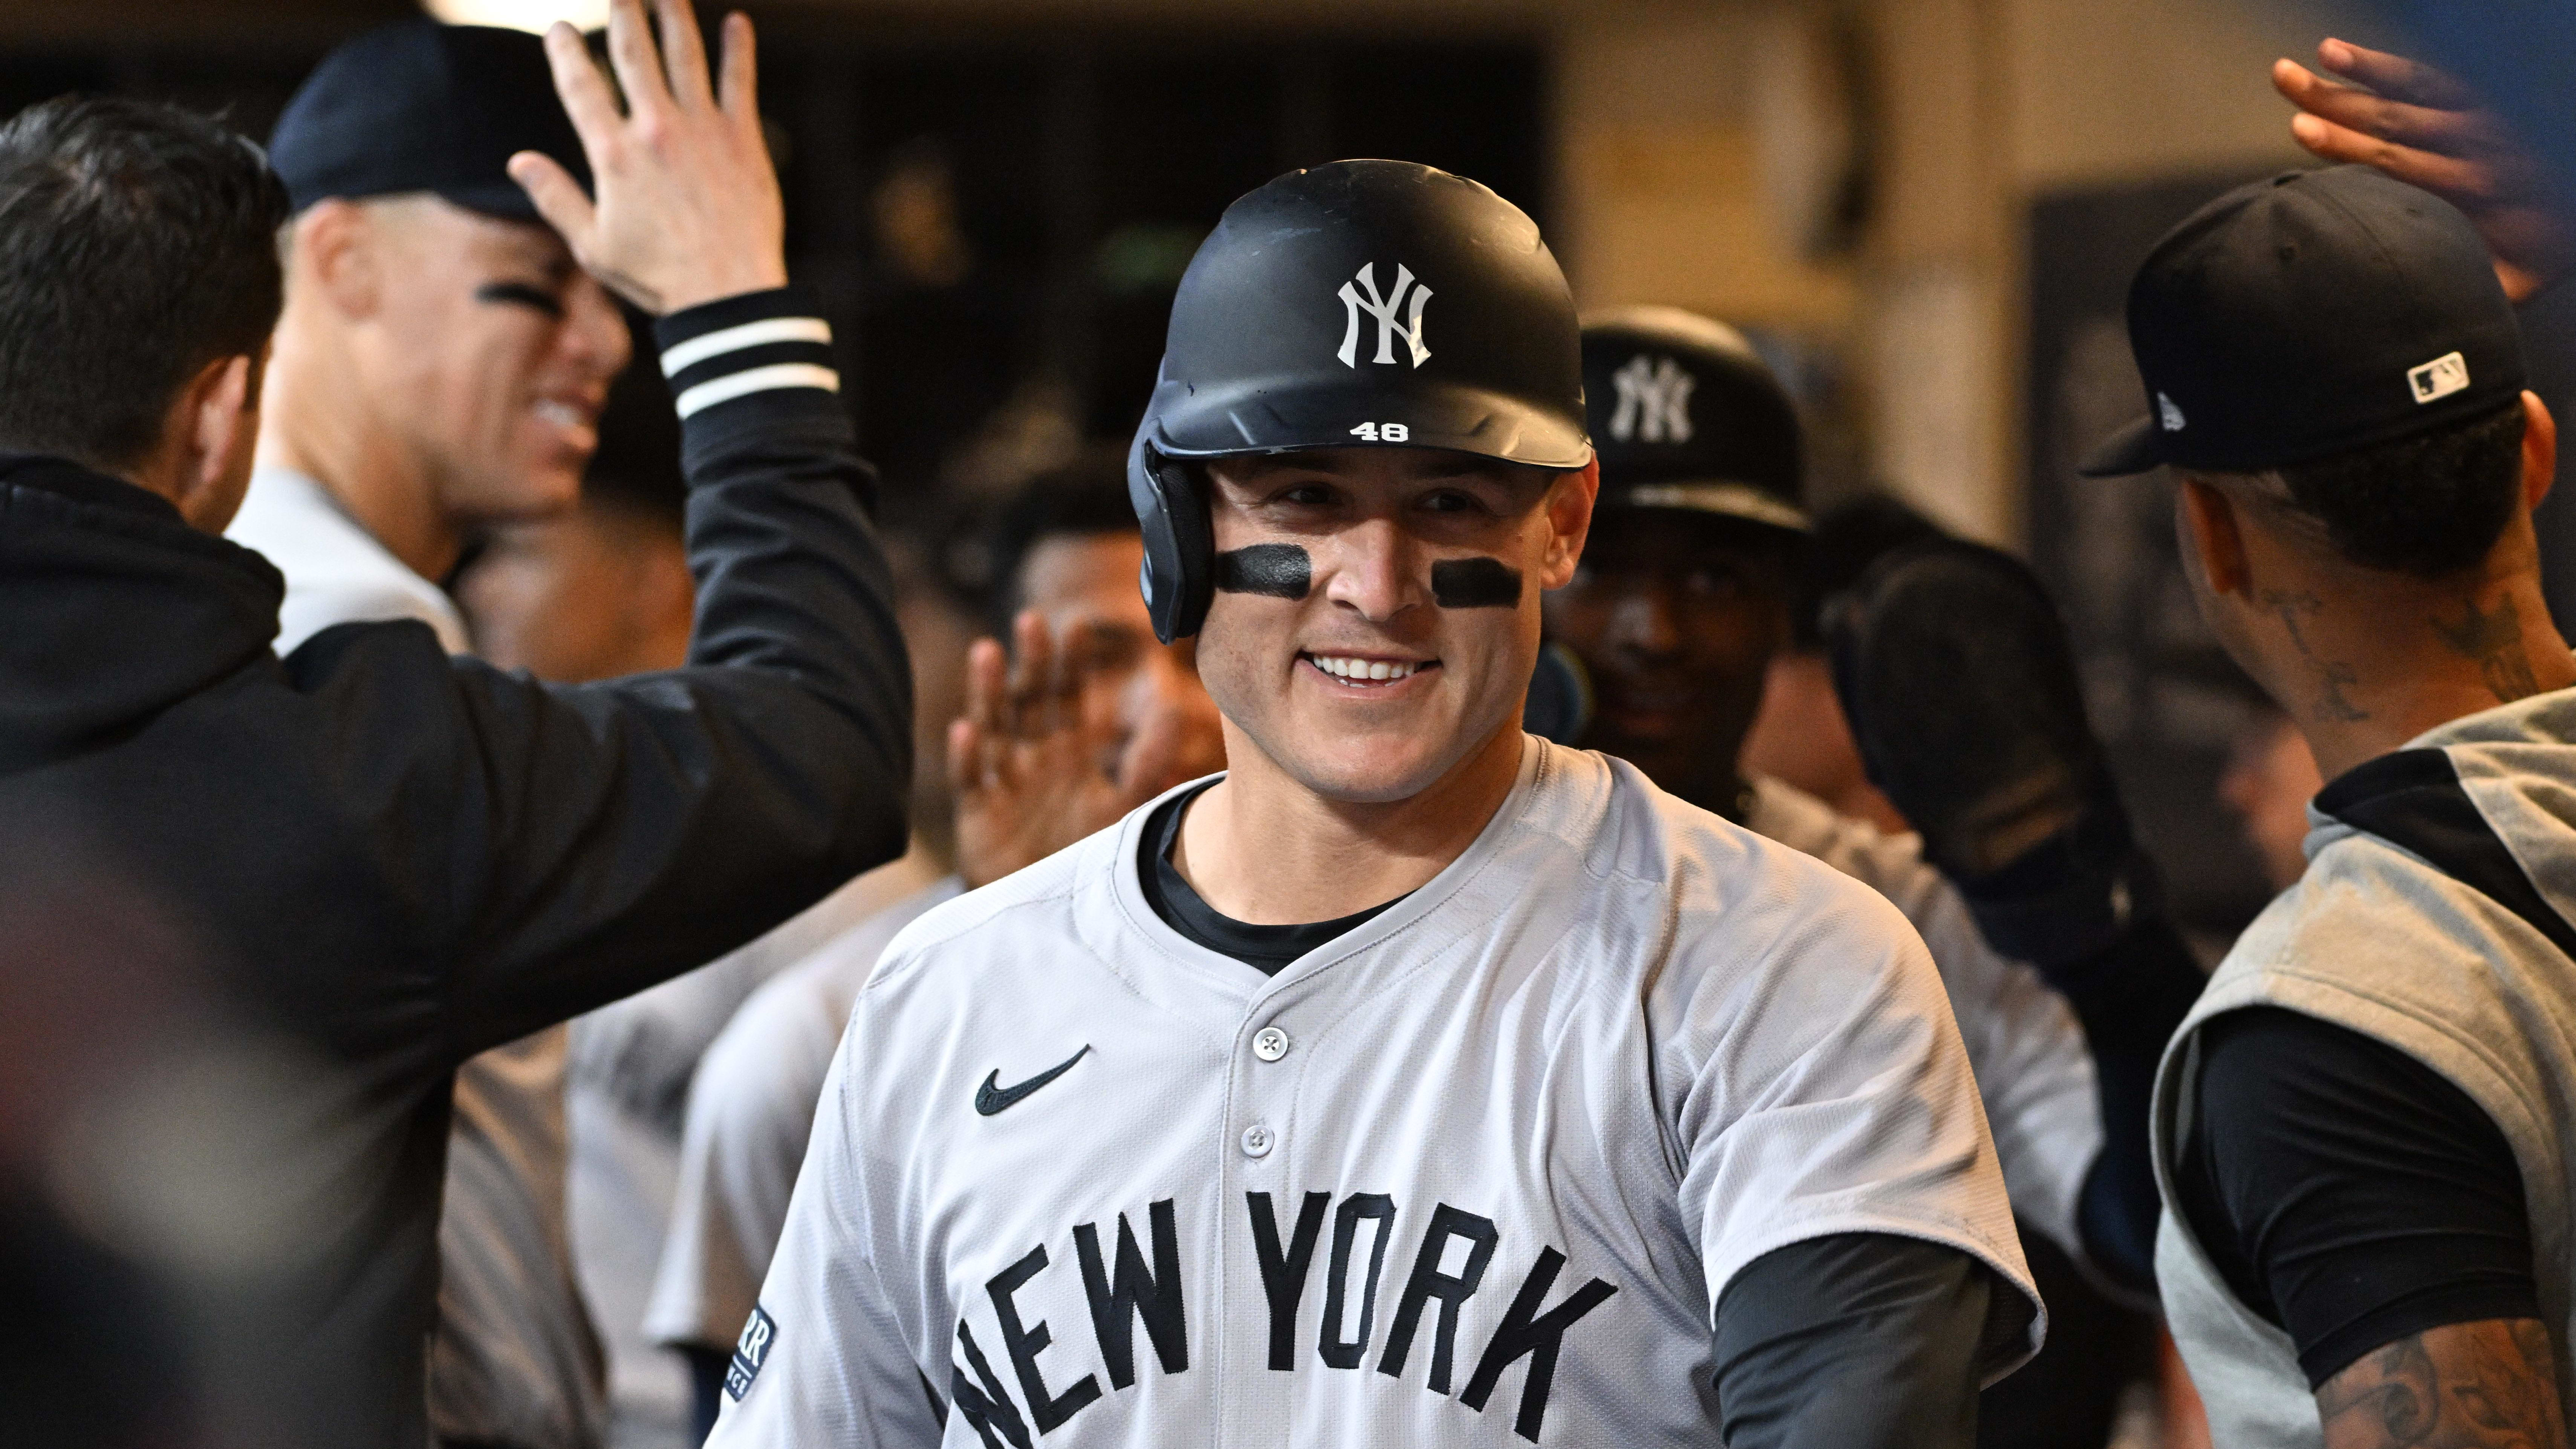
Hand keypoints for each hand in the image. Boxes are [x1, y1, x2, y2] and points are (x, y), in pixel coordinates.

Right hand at [509, 0, 787, 313]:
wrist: (727, 295)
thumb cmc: (658, 277)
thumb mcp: (593, 245)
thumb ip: (555, 198)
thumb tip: (517, 161)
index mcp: (613, 154)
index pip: (579, 85)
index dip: (564, 50)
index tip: (558, 27)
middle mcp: (655, 130)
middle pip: (632, 52)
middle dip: (622, 10)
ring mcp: (701, 130)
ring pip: (684, 54)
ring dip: (674, 14)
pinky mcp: (743, 139)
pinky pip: (739, 82)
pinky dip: (739, 49)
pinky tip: (738, 22)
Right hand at [948, 612, 1212, 889]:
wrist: (1049, 910)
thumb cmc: (1084, 851)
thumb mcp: (1124, 806)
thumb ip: (1147, 762)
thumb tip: (1175, 709)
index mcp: (1069, 748)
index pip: (1070, 693)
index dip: (1073, 661)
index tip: (1080, 624)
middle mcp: (1033, 755)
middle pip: (1030, 699)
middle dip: (1031, 661)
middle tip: (1033, 620)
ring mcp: (1003, 779)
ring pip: (993, 726)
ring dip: (988, 692)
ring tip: (987, 652)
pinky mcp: (978, 812)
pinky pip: (970, 779)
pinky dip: (967, 755)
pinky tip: (965, 730)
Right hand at [2274, 38, 2573, 302]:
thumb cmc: (2542, 246)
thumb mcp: (2515, 279)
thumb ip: (2466, 289)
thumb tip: (2415, 318)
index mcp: (2474, 192)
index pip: (2399, 164)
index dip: (2346, 147)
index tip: (2300, 132)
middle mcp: (2476, 145)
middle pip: (2394, 120)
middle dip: (2334, 102)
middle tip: (2286, 83)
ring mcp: (2480, 116)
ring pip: (2411, 92)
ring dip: (2357, 74)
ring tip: (2311, 61)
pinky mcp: (2481, 98)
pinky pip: (2431, 77)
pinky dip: (2386, 65)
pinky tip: (2344, 53)